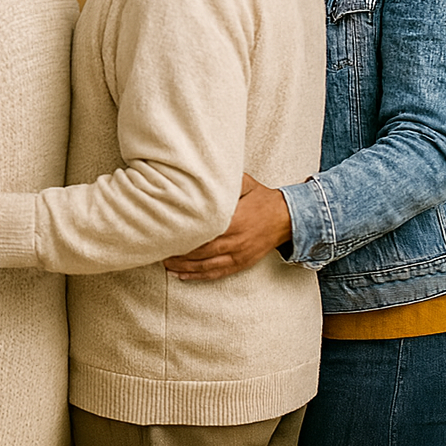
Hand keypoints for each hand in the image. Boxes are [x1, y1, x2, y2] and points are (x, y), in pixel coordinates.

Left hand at [162, 174, 291, 279]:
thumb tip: (199, 169)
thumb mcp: (244, 182)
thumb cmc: (262, 198)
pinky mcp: (241, 263)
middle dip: (178, 251)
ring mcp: (238, 254)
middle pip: (200, 250)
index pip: (203, 229)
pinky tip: (182, 276)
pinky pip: (217, 273)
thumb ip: (224, 180)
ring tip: (164, 263)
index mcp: (234, 219)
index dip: (183, 232)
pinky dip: (198, 276)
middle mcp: (235, 239)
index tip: (164, 230)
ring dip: (183, 266)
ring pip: (206, 264)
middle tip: (157, 248)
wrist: (287, 218)